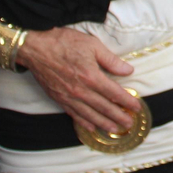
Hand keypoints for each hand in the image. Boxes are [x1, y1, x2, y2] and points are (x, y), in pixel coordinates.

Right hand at [14, 27, 138, 135]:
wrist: (35, 48)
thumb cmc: (63, 42)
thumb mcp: (92, 45)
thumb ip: (111, 60)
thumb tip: (128, 70)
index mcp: (91, 76)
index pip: (114, 93)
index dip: (127, 101)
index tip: (137, 107)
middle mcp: (81, 90)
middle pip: (104, 107)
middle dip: (118, 116)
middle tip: (129, 124)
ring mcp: (68, 96)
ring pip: (89, 114)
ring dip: (103, 123)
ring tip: (114, 130)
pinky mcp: (58, 98)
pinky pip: (73, 114)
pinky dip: (83, 122)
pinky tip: (91, 127)